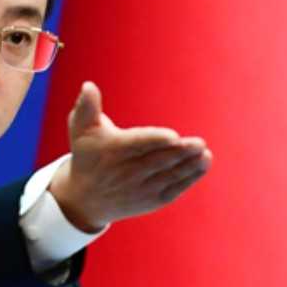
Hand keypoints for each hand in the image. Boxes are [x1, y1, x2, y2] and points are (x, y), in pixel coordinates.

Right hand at [48, 82, 212, 231]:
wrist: (86, 199)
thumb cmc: (88, 155)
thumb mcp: (80, 130)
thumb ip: (87, 107)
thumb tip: (88, 86)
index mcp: (114, 152)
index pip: (137, 145)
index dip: (155, 140)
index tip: (173, 136)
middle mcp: (128, 173)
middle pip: (158, 161)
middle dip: (180, 153)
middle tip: (199, 144)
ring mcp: (141, 189)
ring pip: (169, 176)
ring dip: (189, 165)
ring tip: (205, 154)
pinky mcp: (152, 200)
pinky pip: (174, 189)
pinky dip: (190, 178)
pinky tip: (203, 164)